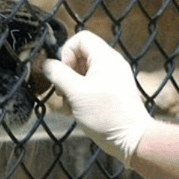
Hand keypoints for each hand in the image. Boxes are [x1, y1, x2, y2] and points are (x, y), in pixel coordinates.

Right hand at [42, 30, 151, 164]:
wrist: (132, 140)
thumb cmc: (107, 115)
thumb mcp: (76, 93)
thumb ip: (58, 74)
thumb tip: (46, 64)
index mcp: (105, 57)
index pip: (80, 38)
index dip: (66, 52)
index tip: (64, 73)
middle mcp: (111, 63)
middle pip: (80, 55)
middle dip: (66, 73)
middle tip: (63, 92)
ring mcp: (113, 77)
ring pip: (83, 72)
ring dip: (71, 87)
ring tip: (71, 105)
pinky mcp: (112, 91)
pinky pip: (90, 85)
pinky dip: (80, 95)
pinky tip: (78, 111)